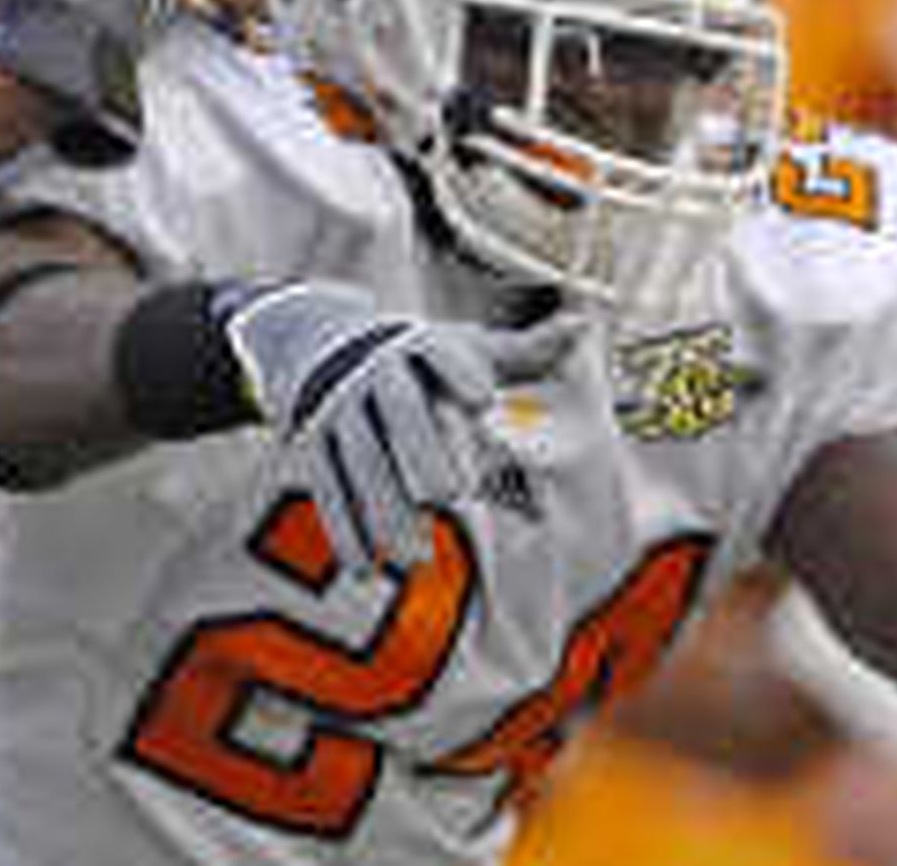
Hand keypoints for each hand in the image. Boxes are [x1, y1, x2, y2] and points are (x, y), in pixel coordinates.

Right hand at [220, 280, 580, 571]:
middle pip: (398, 412)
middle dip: (421, 451)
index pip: (436, 352)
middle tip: (450, 495)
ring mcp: (337, 408)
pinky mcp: (312, 440)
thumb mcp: (463, 344)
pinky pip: (326, 485)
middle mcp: (373, 373)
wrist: (315, 336)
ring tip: (417, 557)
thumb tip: (583, 327)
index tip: (484, 397)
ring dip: (383, 508)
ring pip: (360, 458)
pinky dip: (344, 528)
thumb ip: (523, 350)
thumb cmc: (415, 354)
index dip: (458, 370)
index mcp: (416, 345)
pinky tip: (366, 568)